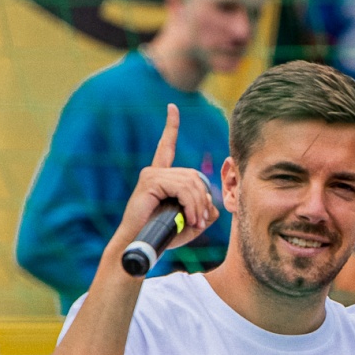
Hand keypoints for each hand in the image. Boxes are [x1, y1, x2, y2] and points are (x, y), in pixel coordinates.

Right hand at [98, 105, 220, 284]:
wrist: (140, 246)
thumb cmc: (162, 237)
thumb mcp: (188, 224)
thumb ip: (202, 212)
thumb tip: (214, 207)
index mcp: (160, 177)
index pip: (166, 147)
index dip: (171, 127)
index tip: (172, 108)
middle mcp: (154, 172)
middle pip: (193, 175)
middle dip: (203, 197)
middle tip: (201, 220)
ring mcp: (151, 176)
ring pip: (190, 182)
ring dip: (198, 204)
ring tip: (195, 222)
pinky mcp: (150, 183)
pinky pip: (181, 188)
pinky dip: (191, 204)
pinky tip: (190, 219)